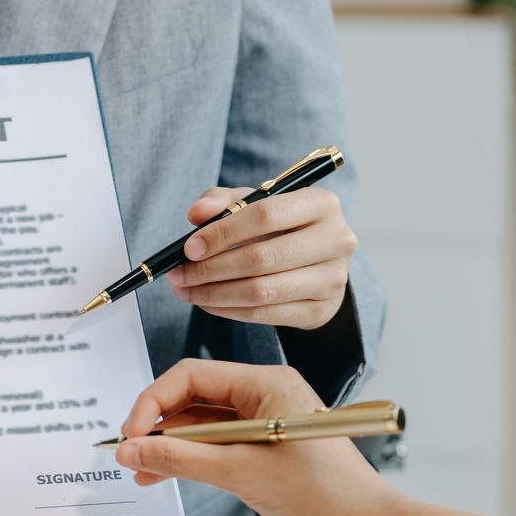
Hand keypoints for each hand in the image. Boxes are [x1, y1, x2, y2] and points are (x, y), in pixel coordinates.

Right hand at [114, 360, 515, 515]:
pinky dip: (192, 461)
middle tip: (129, 456)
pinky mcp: (268, 452)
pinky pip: (219, 447)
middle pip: (194, 399)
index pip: (192, 376)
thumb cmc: (324, 495)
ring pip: (203, 426)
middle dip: (158, 426)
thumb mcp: (240, 473)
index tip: (130, 436)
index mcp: (267, 383)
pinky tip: (167, 476)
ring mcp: (267, 425)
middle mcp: (267, 396)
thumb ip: (179, 459)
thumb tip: (131, 450)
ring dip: (171, 447)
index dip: (153, 403)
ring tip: (142, 473)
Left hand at [167, 185, 354, 328]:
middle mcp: (336, 239)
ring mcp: (332, 278)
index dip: (222, 232)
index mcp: (321, 203)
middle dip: (211, 268)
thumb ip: (224, 202)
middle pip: (262, 257)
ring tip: (186, 290)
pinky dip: (228, 310)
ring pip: (261, 291)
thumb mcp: (256, 206)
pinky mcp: (320, 310)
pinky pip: (264, 313)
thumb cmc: (282, 230)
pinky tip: (207, 303)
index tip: (189, 247)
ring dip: (214, 293)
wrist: (319, 268)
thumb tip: (196, 213)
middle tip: (179, 274)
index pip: (266, 214)